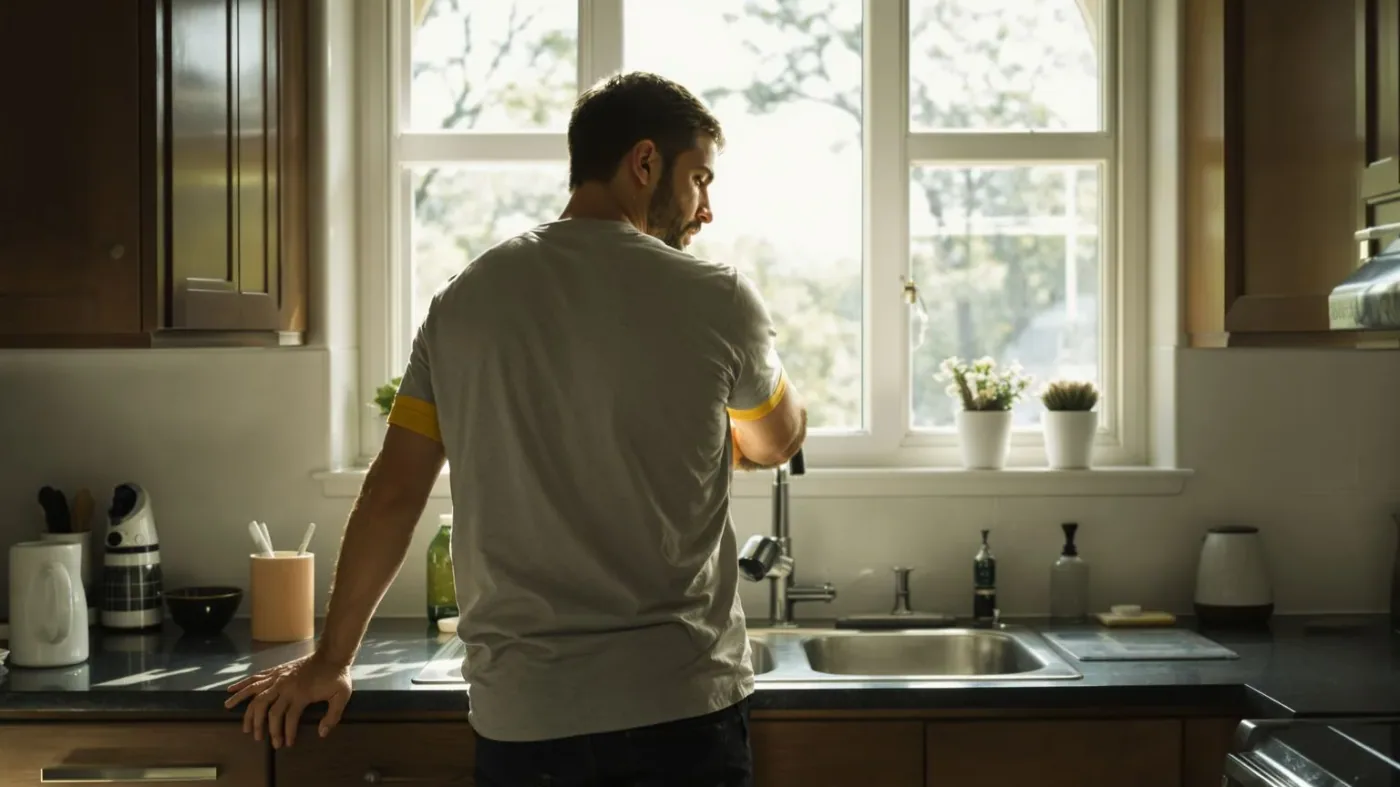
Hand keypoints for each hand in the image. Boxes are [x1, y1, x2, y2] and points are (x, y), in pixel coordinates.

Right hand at [224, 653, 351, 748]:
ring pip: (255, 695)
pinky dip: (242, 684)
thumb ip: (333, 716)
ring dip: (246, 711)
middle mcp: (286, 687)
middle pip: (267, 709)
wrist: (332, 654)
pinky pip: (256, 678)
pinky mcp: (276, 671)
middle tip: (260, 739)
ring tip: (242, 725)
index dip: (286, 733)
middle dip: (262, 726)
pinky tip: (230, 690)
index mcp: (301, 694)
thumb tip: (321, 733)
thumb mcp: (342, 696)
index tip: (286, 744)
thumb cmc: (337, 676)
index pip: (288, 718)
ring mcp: (279, 678)